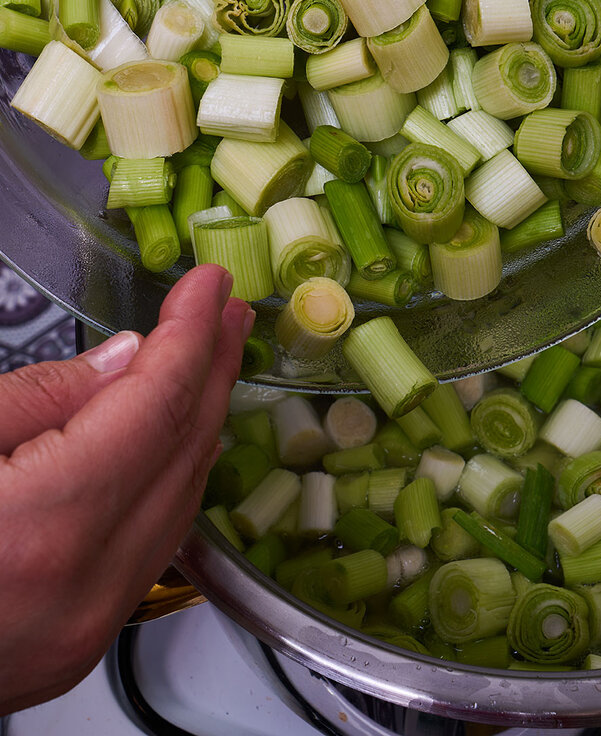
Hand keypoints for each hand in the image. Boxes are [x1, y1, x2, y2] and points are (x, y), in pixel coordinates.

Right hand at [0, 263, 253, 715]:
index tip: (208, 287)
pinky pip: (153, 547)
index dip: (189, 335)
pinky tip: (176, 440)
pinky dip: (172, 481)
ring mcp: (84, 630)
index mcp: (43, 524)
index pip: (154, 406)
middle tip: (227, 310)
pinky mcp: (76, 647)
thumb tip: (123, 361)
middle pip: (180, 452)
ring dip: (199, 422)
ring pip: (179, 503)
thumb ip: (40, 398)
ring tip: (212, 359)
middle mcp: (81, 589)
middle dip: (211, 369)